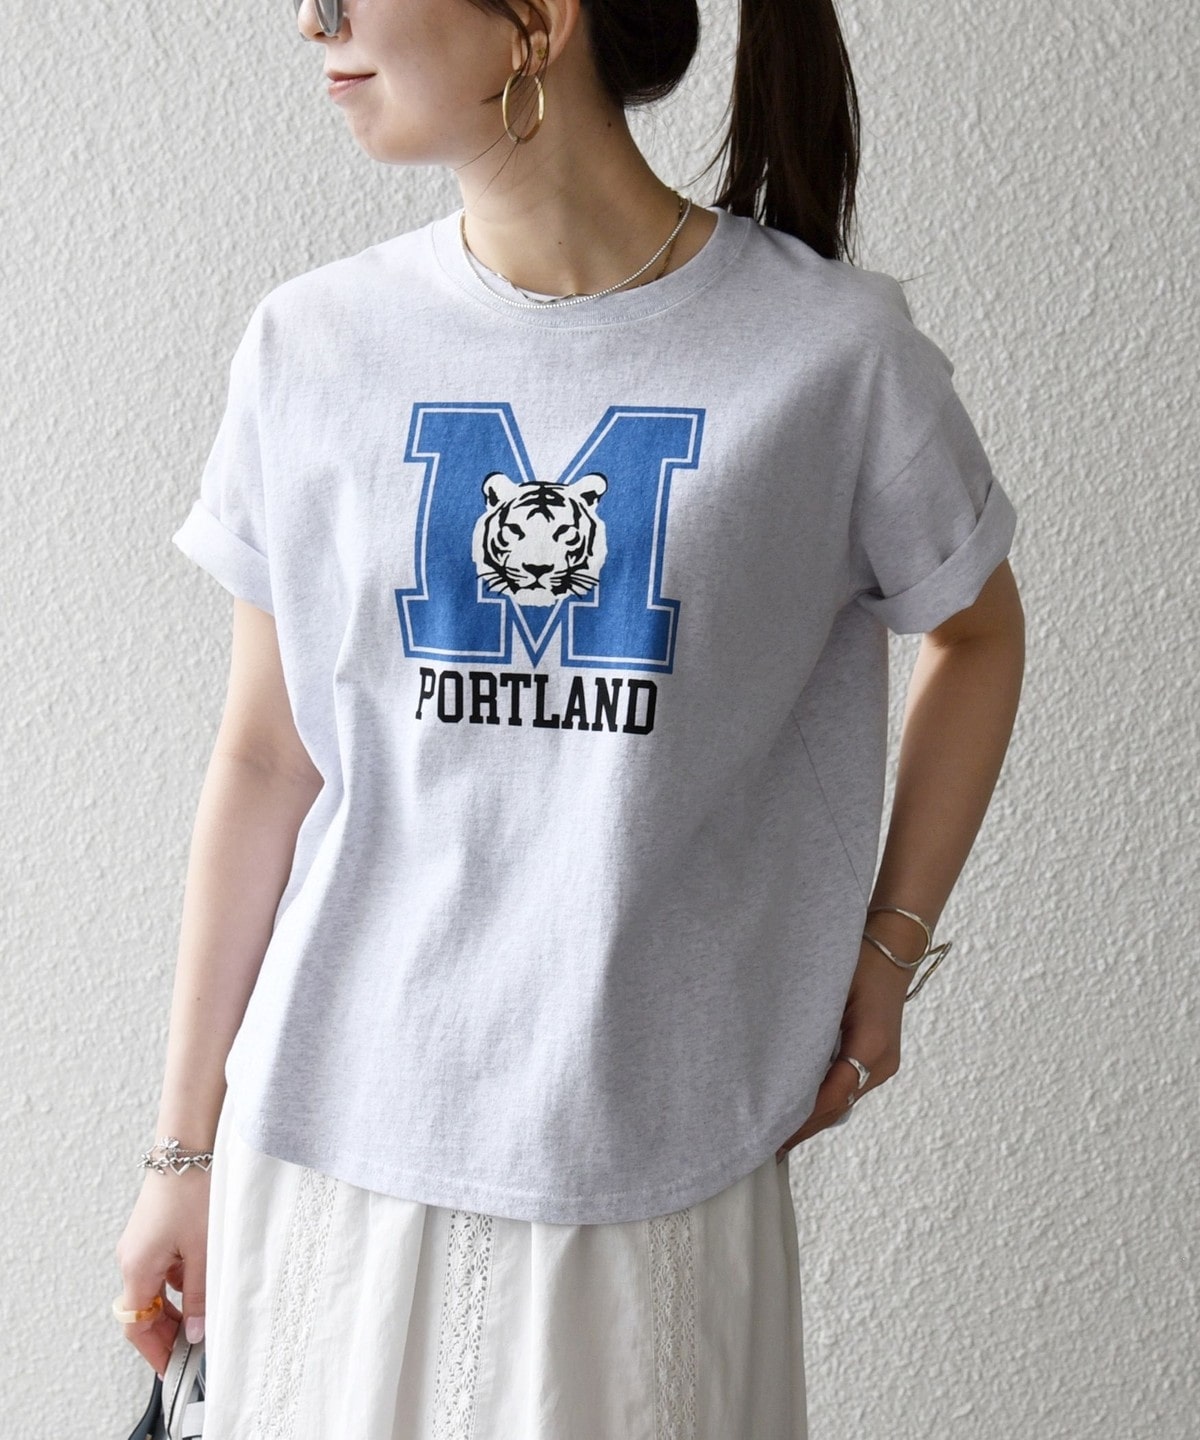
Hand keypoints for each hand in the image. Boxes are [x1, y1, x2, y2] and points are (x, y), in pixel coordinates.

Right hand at [114, 1167, 210, 1376]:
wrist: (189, 1146)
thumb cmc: (193, 1190)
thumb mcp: (204, 1249)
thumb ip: (200, 1295)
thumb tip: (198, 1331)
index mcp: (137, 1267)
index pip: (137, 1325)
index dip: (154, 1350)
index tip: (172, 1368)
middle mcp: (132, 1257)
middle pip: (144, 1310)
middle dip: (167, 1332)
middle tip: (195, 1348)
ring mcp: (142, 1243)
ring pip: (156, 1289)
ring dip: (176, 1306)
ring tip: (205, 1317)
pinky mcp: (155, 1231)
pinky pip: (164, 1268)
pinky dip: (180, 1282)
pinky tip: (204, 1280)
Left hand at [774, 928, 911, 1160]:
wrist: (895, 947)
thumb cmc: (858, 959)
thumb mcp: (830, 988)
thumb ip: (808, 1025)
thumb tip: (772, 1061)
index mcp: (870, 1044)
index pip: (830, 1094)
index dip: (800, 1119)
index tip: (771, 1134)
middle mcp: (882, 1062)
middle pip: (837, 1106)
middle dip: (803, 1127)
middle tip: (765, 1145)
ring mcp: (884, 1064)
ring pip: (843, 1100)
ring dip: (813, 1117)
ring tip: (776, 1133)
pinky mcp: (880, 1060)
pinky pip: (849, 1088)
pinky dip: (824, 1100)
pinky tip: (799, 1109)